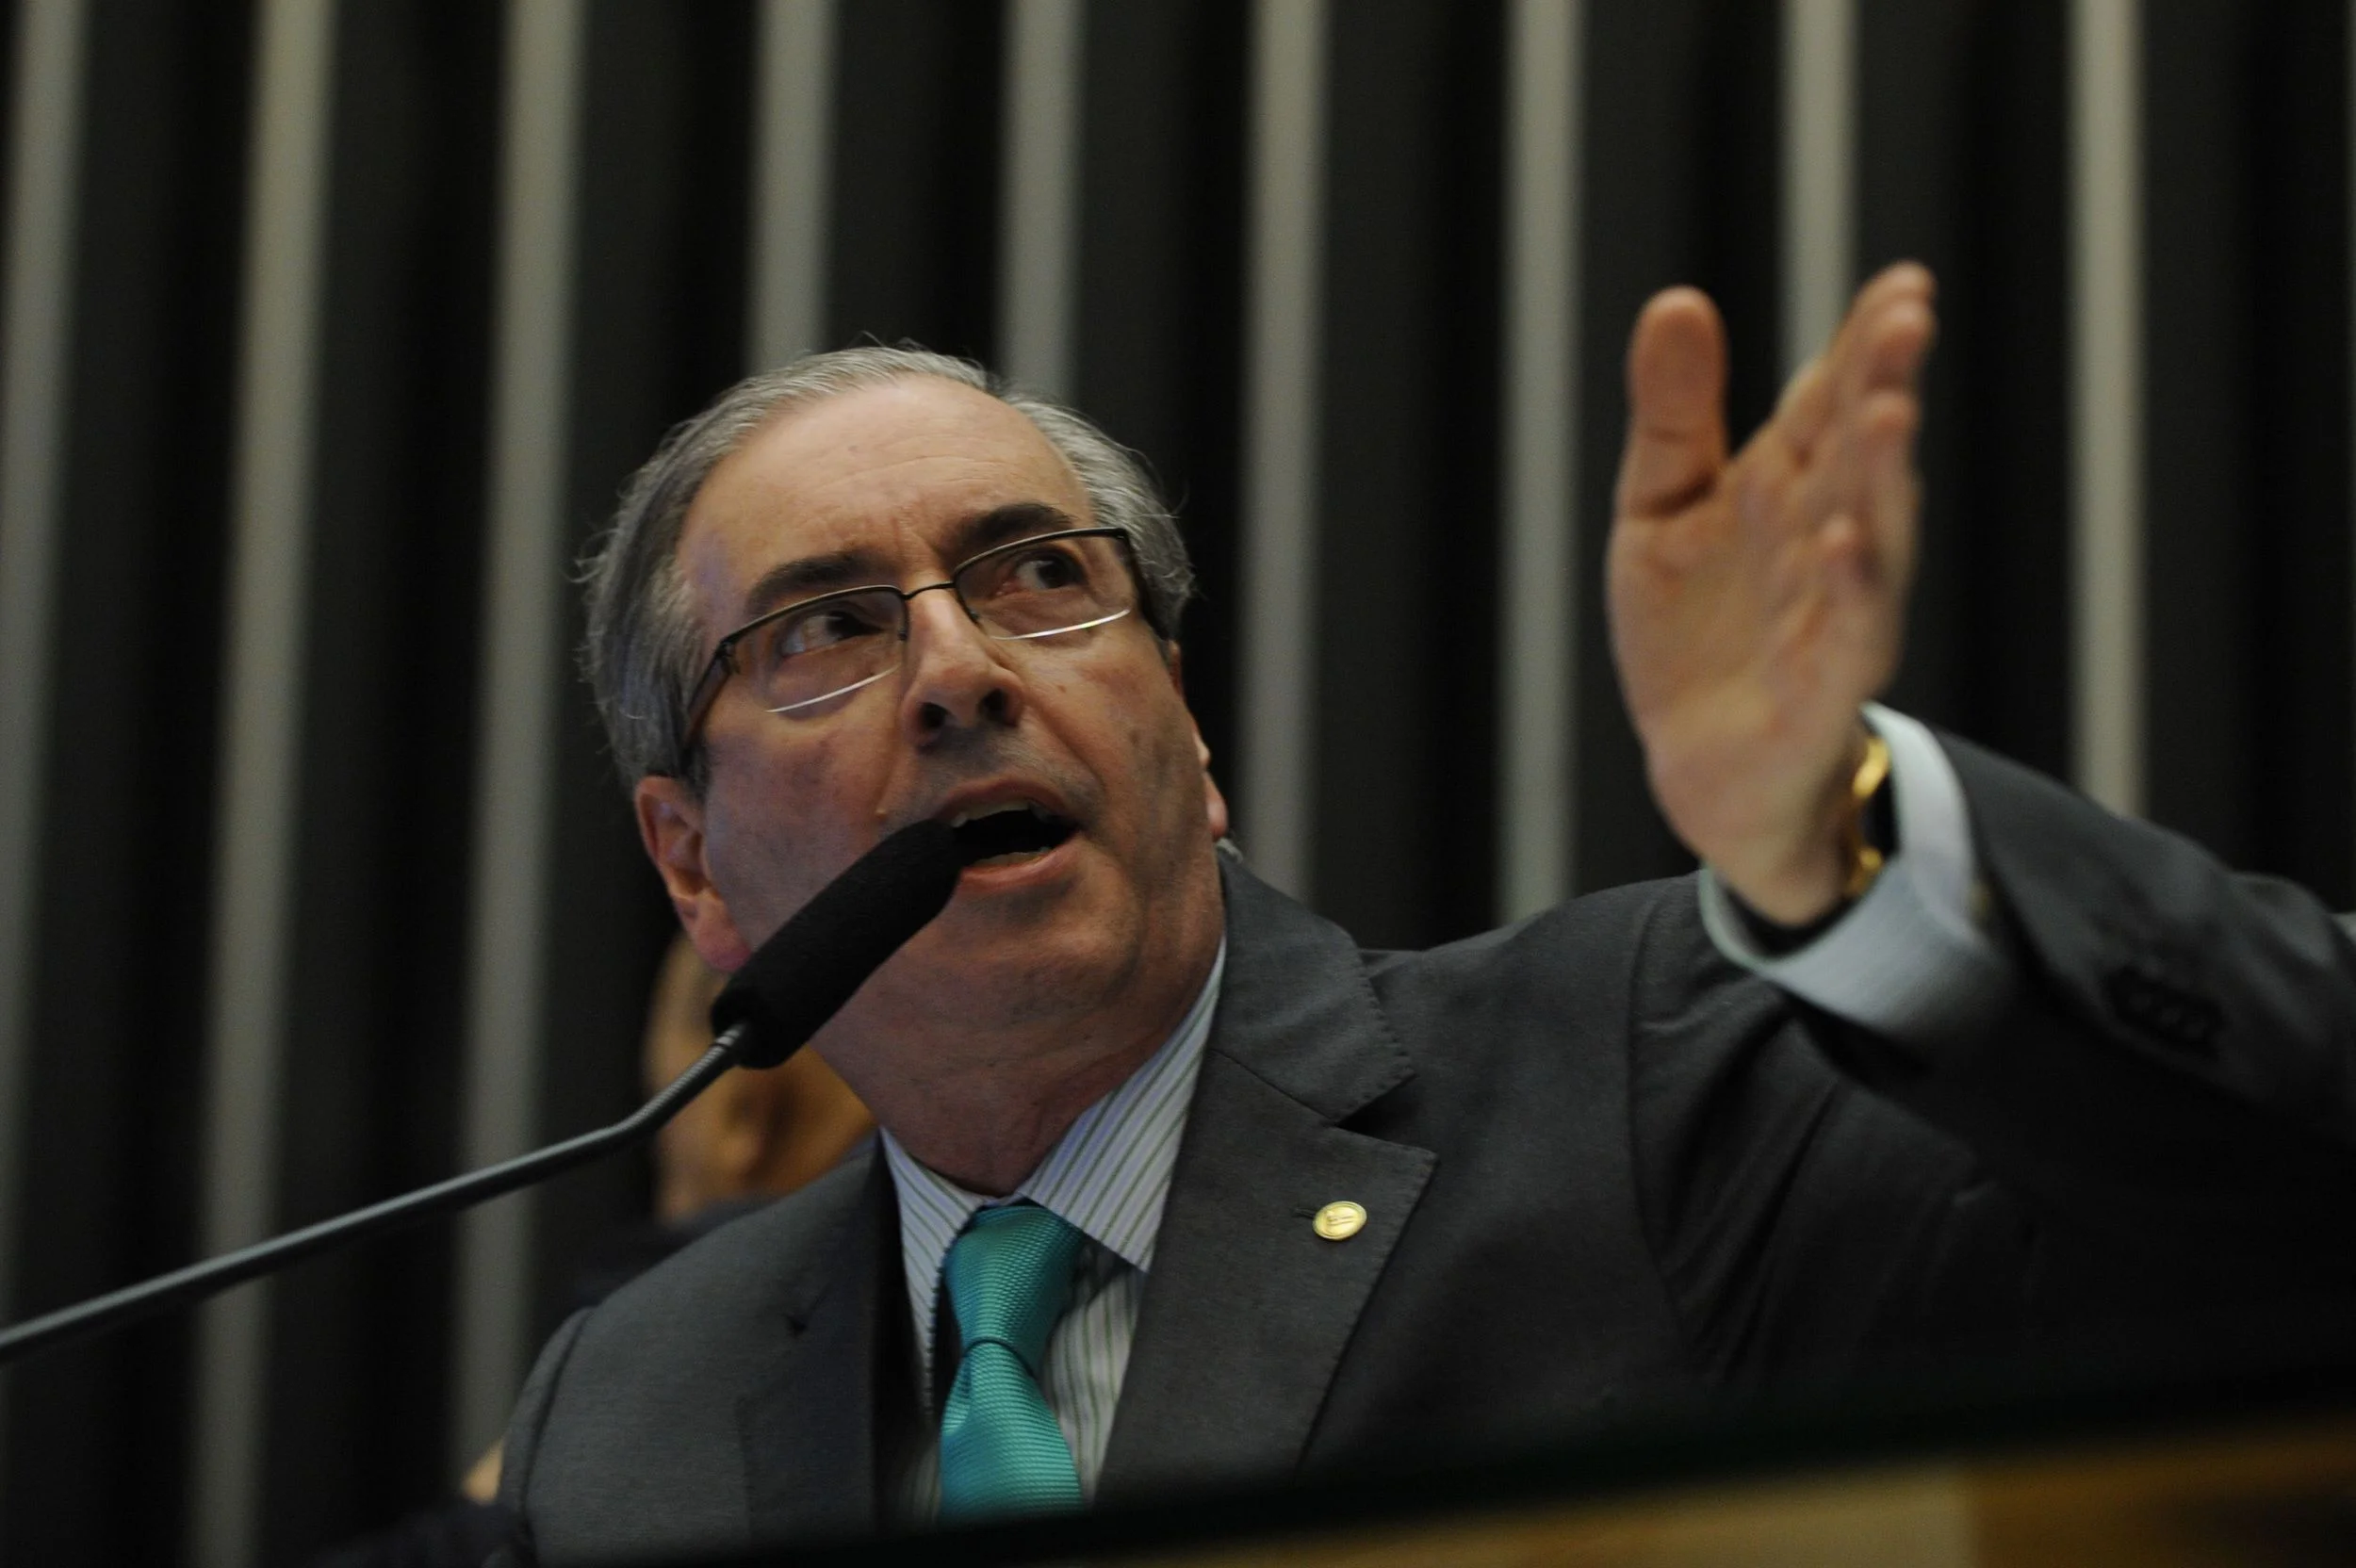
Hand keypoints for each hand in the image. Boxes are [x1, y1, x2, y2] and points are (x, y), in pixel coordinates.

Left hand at [1607, 262, 1934, 923]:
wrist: (1700, 769)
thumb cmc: (1695, 632)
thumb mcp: (1661, 508)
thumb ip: (1675, 415)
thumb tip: (1676, 300)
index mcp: (1790, 487)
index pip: (1834, 403)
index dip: (1865, 344)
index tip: (1902, 283)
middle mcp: (1824, 542)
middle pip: (1860, 458)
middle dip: (1882, 388)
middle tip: (1906, 318)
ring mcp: (1830, 617)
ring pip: (1870, 538)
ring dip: (1881, 476)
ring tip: (1888, 408)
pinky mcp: (1817, 692)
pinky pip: (1844, 639)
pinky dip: (1849, 591)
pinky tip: (1844, 540)